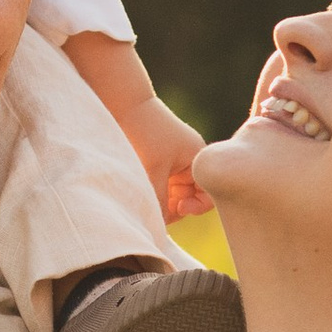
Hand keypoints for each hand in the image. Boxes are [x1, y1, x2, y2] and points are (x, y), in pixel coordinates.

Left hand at [133, 91, 215, 223]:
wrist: (122, 103)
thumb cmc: (143, 133)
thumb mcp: (153, 172)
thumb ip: (160, 201)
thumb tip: (160, 228)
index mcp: (198, 157)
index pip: (209, 194)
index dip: (196, 207)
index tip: (178, 209)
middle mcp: (190, 159)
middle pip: (189, 197)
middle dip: (174, 207)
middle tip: (156, 212)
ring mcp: (174, 159)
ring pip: (173, 192)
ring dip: (162, 201)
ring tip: (145, 203)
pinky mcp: (158, 159)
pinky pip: (162, 183)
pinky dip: (154, 191)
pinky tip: (141, 194)